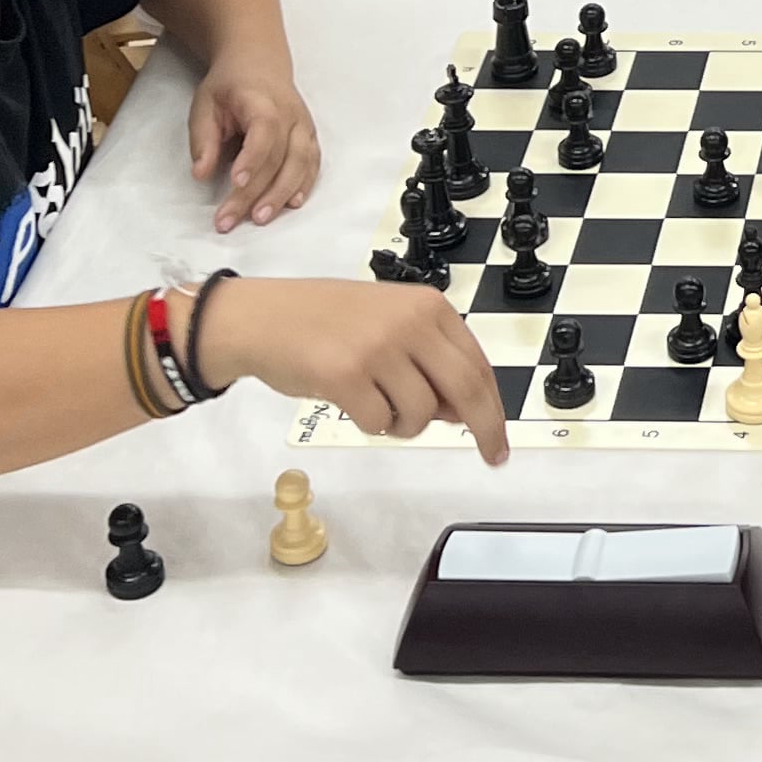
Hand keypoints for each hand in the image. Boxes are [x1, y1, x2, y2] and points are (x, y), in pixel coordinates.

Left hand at [186, 57, 321, 231]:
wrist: (259, 62)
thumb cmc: (229, 86)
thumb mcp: (205, 104)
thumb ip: (203, 139)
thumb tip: (201, 174)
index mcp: (262, 101)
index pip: (264, 130)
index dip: (252, 158)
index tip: (236, 183)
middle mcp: (290, 113)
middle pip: (279, 156)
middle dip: (256, 191)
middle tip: (231, 218)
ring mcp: (304, 125)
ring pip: (301, 163)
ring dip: (282, 194)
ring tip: (260, 218)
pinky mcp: (310, 137)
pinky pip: (313, 164)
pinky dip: (304, 185)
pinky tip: (292, 204)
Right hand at [199, 277, 512, 464]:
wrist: (262, 317)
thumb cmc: (325, 323)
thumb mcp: (389, 325)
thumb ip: (429, 361)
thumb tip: (464, 411)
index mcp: (427, 306)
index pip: (477, 364)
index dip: (493, 407)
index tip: (498, 437)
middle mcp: (409, 322)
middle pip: (466, 388)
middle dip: (485, 429)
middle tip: (491, 455)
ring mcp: (378, 347)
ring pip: (421, 412)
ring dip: (404, 425)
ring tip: (377, 404)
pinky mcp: (346, 375)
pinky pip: (380, 423)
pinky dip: (372, 425)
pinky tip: (353, 402)